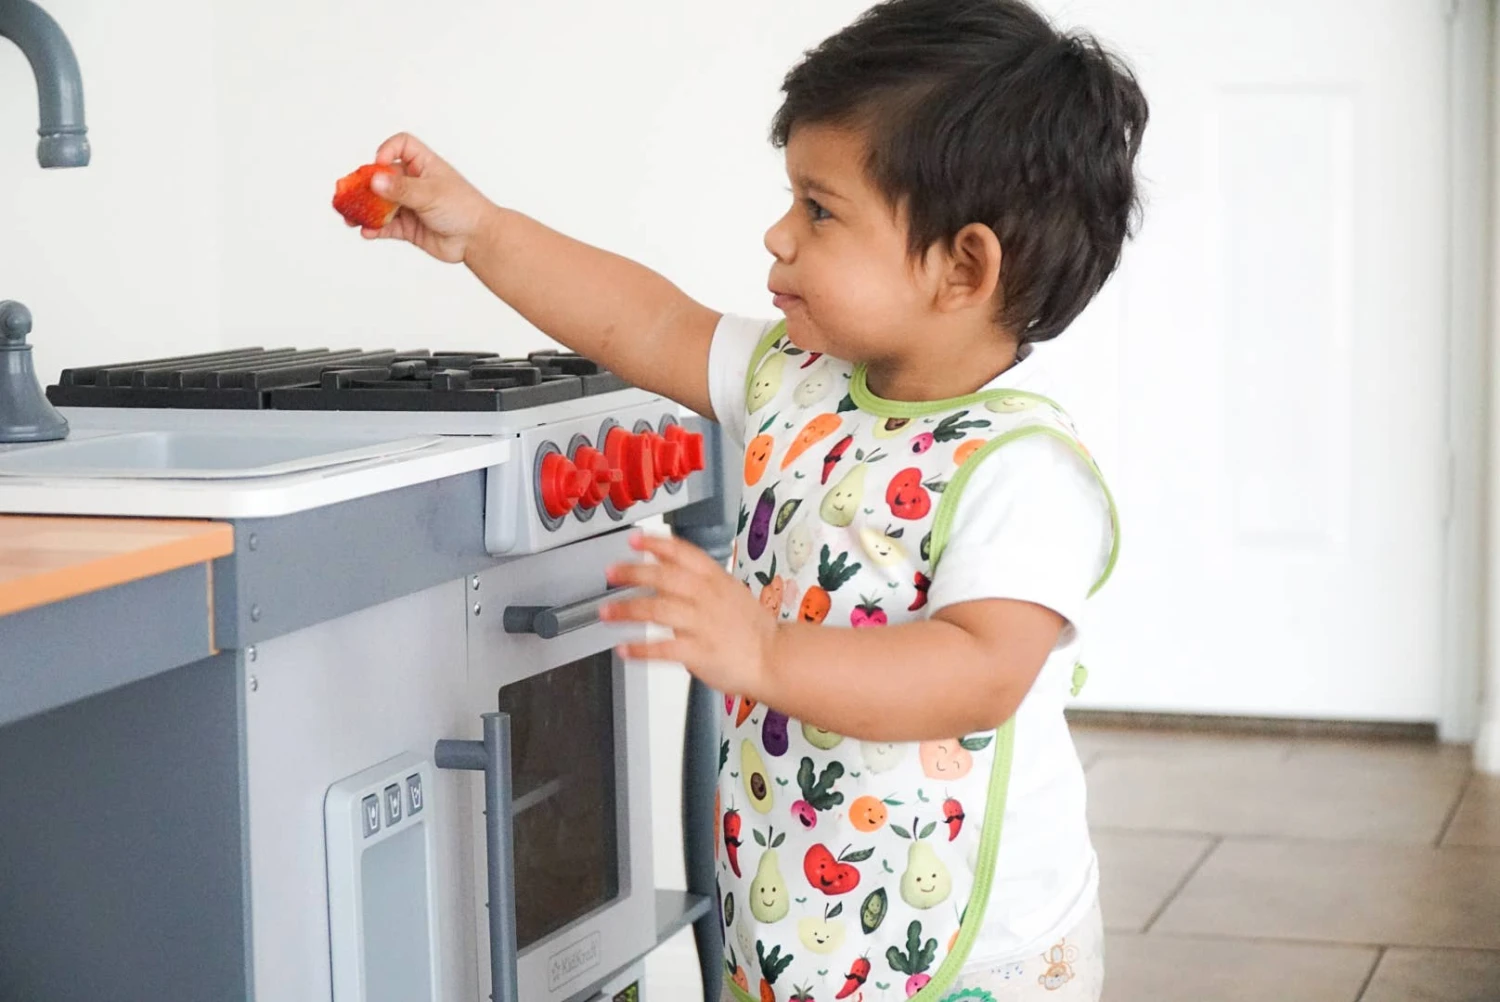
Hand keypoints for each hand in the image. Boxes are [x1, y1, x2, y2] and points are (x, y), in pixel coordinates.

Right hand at [359, 132, 498, 263]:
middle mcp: (415, 183)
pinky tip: (366, 232)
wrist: (478, 239)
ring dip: (364, 210)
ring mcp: (411, 205)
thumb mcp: (430, 193)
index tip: (380, 164)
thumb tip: (375, 180)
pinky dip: (375, 229)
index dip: (387, 150)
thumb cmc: (463, 208)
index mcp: (424, 165)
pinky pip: (386, 226)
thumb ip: (401, 189)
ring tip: (349, 217)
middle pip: (382, 177)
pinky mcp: (409, 227)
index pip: (401, 145)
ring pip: (380, 204)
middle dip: (365, 185)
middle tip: (348, 194)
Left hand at [601, 531, 778, 698]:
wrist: (775, 658)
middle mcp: (707, 598)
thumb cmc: (752, 628)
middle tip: (611, 573)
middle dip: (633, 572)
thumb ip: (700, 579)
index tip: (634, 539)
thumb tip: (667, 563)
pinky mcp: (699, 653)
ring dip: (627, 610)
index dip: (657, 544)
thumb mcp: (730, 590)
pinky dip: (640, 649)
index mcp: (716, 579)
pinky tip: (624, 649)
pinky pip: (663, 649)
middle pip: (664, 577)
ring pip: (658, 610)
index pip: (683, 553)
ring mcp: (703, 625)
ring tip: (606, 612)